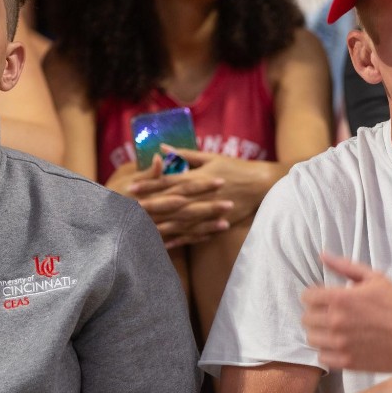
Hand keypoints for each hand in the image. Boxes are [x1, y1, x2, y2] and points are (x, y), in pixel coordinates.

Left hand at [129, 149, 271, 247]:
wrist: (262, 185)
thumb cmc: (236, 167)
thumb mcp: (211, 157)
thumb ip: (185, 155)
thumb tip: (161, 148)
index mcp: (199, 176)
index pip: (169, 181)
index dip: (149, 184)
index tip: (132, 186)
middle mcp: (202, 195)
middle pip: (171, 202)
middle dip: (149, 206)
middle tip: (129, 210)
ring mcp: (210, 210)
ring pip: (181, 220)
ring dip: (160, 225)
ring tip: (141, 229)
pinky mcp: (217, 222)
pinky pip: (196, 233)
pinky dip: (180, 239)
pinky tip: (166, 244)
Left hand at [302, 253, 391, 371]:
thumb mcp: (375, 278)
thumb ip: (345, 266)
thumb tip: (323, 255)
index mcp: (340, 298)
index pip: (306, 297)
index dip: (314, 296)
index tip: (323, 299)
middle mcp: (335, 321)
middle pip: (306, 318)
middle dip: (316, 314)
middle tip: (331, 314)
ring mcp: (340, 344)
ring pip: (312, 338)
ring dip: (320, 333)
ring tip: (335, 331)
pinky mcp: (346, 361)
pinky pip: (322, 357)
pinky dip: (328, 351)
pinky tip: (340, 345)